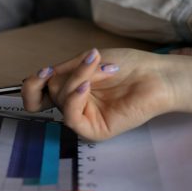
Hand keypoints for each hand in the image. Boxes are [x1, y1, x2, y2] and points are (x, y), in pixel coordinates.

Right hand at [22, 49, 174, 140]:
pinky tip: (87, 87)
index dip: (33, 84)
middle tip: (95, 59)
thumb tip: (41, 78)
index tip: (45, 71)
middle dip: (71, 71)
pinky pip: (70, 117)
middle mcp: (74, 105)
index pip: (36, 94)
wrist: (157, 76)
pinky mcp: (94, 131)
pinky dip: (74, 99)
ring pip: (60, 100)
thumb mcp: (88, 60)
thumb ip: (63, 72)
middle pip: (50, 91)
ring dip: (79, 78)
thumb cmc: (129, 66)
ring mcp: (84, 119)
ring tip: (104, 68)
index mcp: (70, 89)